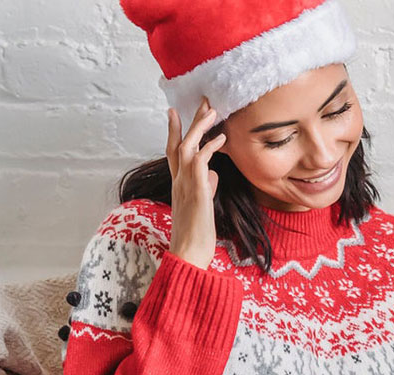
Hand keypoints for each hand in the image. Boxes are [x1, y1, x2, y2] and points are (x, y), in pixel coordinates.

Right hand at [165, 101, 225, 267]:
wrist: (188, 253)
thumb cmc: (195, 233)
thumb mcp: (202, 205)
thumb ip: (206, 187)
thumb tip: (214, 174)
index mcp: (178, 184)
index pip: (173, 152)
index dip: (174, 131)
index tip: (174, 112)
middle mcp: (178, 181)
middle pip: (179, 143)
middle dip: (189, 121)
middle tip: (202, 101)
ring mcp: (185, 185)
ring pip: (187, 147)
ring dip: (199, 127)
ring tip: (212, 111)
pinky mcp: (196, 191)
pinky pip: (201, 162)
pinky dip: (210, 147)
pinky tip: (221, 138)